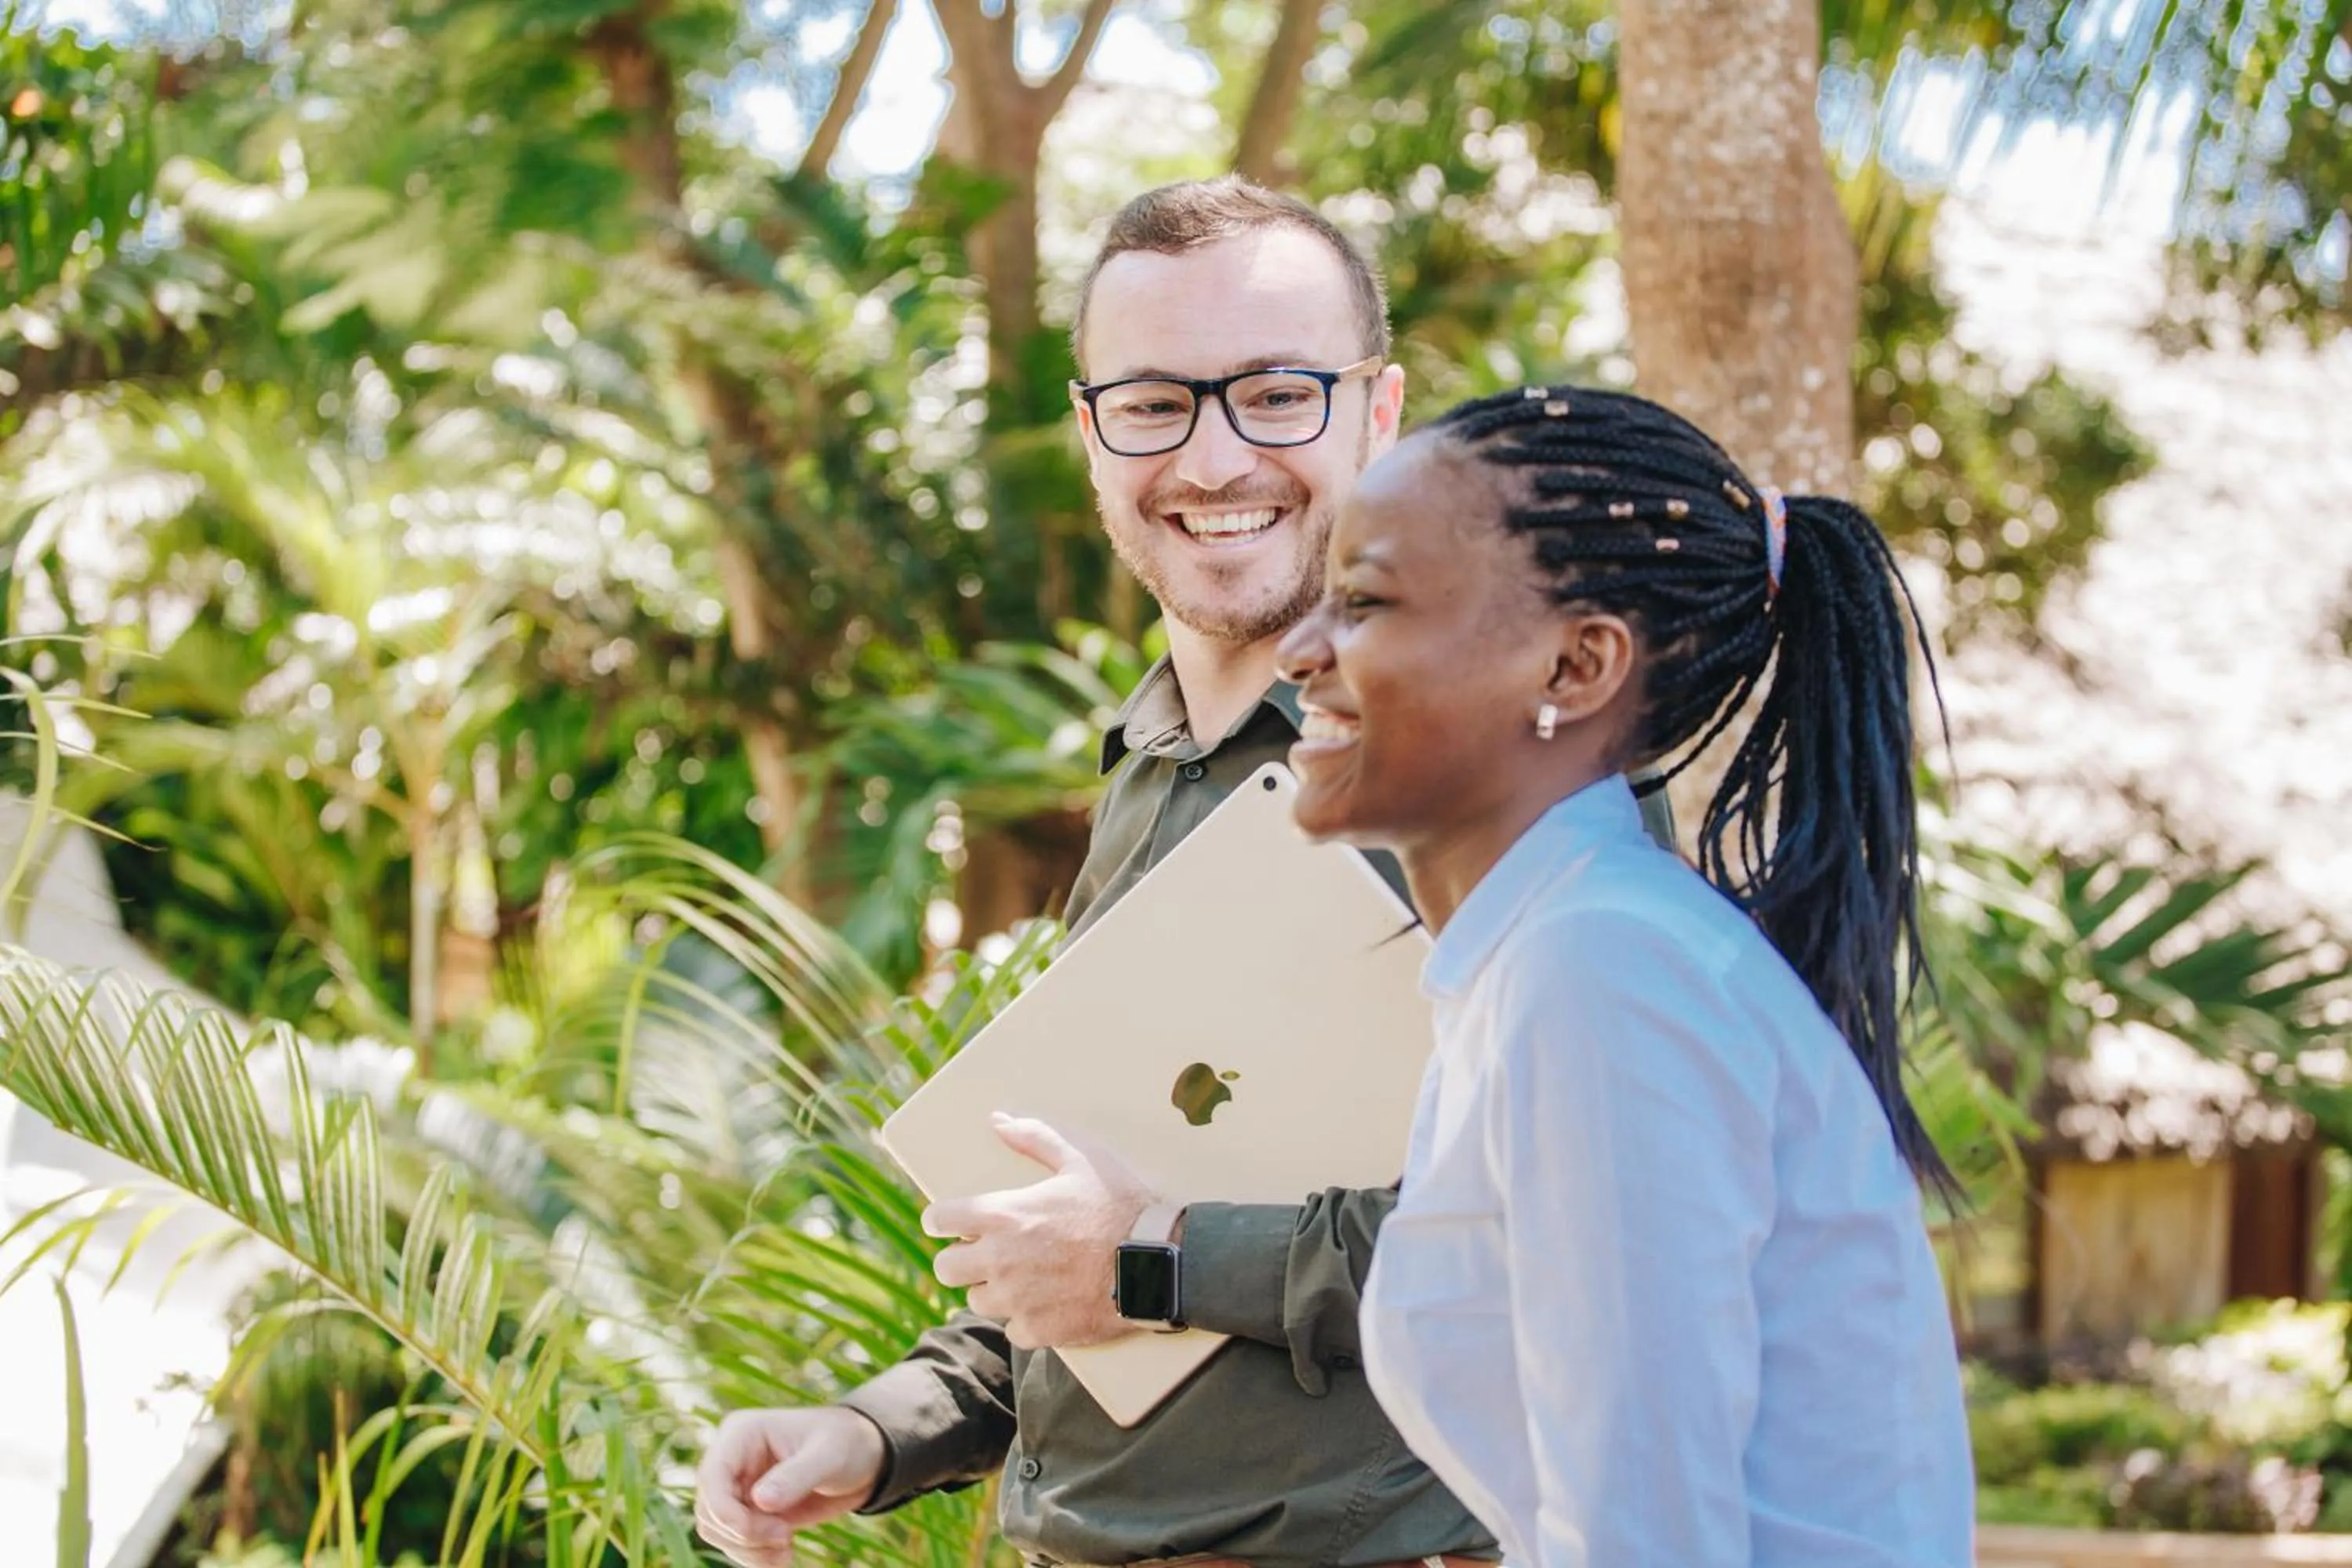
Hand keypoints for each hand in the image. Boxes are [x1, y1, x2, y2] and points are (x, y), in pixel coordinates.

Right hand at [693, 1405, 886, 1567]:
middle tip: (786, 1538)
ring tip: (787, 1551)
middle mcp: (732, 1459)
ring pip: (717, 1530)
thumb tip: (761, 1501)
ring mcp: (737, 1486)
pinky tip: (783, 1557)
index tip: (766, 1533)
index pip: (712, 1477)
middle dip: (744, 1534)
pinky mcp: (748, 1510)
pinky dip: (754, 1556)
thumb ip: (797, 1476)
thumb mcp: (830, 1455)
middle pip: (710, 1510)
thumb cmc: (847, 1443)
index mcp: (742, 1433)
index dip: (727, 1513)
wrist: (864, 1459)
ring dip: (748, 1550)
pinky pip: (734, 1541)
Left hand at [924, 1113, 1158, 1350]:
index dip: (940, 1220)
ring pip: (978, 1301)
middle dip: (960, 1259)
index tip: (947, 1223)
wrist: (1156, 1261)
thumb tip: (999, 1122)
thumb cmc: (1119, 1205)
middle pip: (946, 1269)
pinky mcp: (1038, 1331)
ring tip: (1022, 1280)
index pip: (939, 1220)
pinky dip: (1027, 1320)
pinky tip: (1049, 1305)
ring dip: (993, 1291)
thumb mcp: (1081, 1159)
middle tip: (984, 1254)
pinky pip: (1014, 1330)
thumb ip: (1035, 1138)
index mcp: (1003, 1215)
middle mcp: (999, 1260)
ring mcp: (1016, 1300)